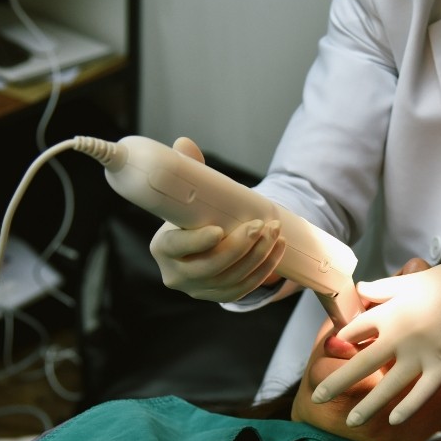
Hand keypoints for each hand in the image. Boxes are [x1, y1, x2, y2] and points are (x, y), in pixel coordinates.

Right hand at [148, 137, 285, 301]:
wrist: (200, 243)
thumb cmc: (191, 215)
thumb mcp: (187, 194)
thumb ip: (187, 170)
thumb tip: (184, 143)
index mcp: (162, 248)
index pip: (177, 247)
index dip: (197, 242)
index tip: (218, 230)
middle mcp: (177, 275)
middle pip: (210, 267)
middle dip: (240, 246)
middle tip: (260, 225)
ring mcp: (198, 290)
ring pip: (231, 279)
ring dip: (258, 256)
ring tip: (274, 232)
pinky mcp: (218, 296)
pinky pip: (244, 288)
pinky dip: (264, 269)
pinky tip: (277, 249)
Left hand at [311, 250, 440, 425]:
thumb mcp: (416, 280)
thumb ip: (386, 288)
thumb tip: (361, 288)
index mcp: (392, 309)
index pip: (356, 329)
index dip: (342, 341)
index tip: (333, 352)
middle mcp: (401, 334)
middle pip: (361, 362)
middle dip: (337, 382)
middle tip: (317, 397)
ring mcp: (422, 354)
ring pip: (388, 385)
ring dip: (368, 405)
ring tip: (351, 420)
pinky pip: (422, 394)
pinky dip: (408, 408)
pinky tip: (394, 421)